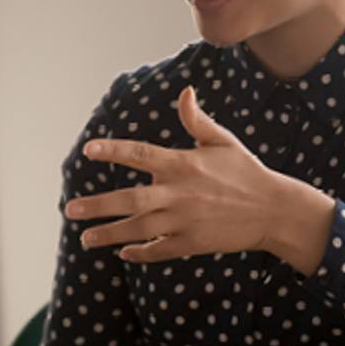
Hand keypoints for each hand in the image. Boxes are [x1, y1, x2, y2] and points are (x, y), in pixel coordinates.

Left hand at [64, 86, 334, 274]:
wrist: (274, 211)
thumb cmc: (245, 171)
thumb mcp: (222, 141)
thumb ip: (197, 120)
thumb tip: (185, 91)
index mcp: (183, 164)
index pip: (140, 154)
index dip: (113, 151)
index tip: (88, 150)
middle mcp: (179, 193)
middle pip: (130, 200)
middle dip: (98, 206)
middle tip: (70, 209)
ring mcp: (184, 221)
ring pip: (139, 230)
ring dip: (110, 235)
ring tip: (85, 238)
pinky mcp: (192, 244)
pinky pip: (159, 250)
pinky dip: (141, 253)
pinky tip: (123, 253)